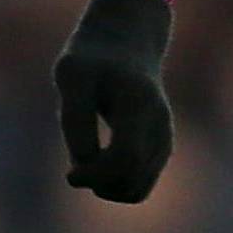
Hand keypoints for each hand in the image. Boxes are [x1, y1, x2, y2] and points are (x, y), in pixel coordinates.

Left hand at [54, 0, 174, 203]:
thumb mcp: (71, 76)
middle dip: (97, 184)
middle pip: (132, 180)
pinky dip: (115, 185)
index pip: (125, 158)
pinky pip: (139, 185)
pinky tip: (98, 165)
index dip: (95, 175)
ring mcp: (163, 137)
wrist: (125, 42)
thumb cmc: (90, 59)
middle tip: (75, 168)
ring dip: (106, 189)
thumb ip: (75, 118)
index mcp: (139, 105)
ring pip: (138, 189)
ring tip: (86, 166)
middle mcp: (159, 125)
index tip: (69, 174)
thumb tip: (82, 166)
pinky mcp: (159, 147)